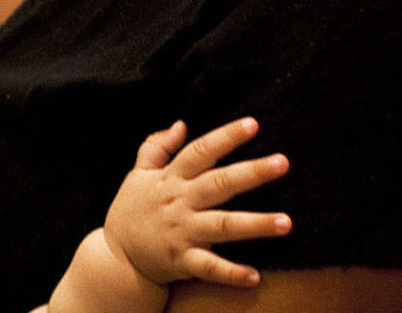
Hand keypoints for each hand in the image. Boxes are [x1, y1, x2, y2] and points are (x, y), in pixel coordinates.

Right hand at [104, 118, 291, 287]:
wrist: (115, 259)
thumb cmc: (131, 211)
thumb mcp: (137, 174)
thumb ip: (156, 147)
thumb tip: (180, 124)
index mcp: (171, 178)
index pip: (201, 151)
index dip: (226, 137)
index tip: (253, 124)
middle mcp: (180, 203)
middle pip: (220, 184)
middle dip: (252, 173)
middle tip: (283, 163)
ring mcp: (183, 233)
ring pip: (223, 226)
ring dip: (255, 224)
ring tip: (286, 222)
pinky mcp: (183, 262)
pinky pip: (210, 267)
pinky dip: (231, 273)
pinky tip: (255, 276)